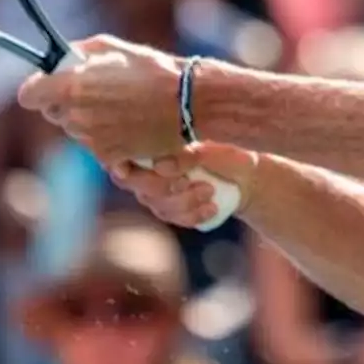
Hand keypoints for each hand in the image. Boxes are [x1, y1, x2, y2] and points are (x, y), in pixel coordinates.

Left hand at [17, 35, 184, 165]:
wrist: (187, 102)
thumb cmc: (152, 70)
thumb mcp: (111, 47)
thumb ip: (78, 53)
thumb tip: (62, 58)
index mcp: (71, 86)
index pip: (28, 95)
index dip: (38, 89)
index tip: (50, 84)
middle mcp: (75, 115)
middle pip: (53, 113)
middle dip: (68, 103)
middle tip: (96, 92)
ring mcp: (91, 139)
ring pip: (75, 130)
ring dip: (88, 120)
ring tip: (119, 106)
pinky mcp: (108, 156)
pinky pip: (96, 146)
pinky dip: (107, 137)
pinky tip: (128, 122)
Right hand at [109, 143, 259, 228]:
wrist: (244, 173)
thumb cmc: (221, 150)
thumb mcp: (207, 145)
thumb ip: (182, 152)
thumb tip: (161, 164)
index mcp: (149, 146)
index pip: (119, 155)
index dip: (123, 163)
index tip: (147, 167)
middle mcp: (145, 170)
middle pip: (137, 185)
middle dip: (163, 186)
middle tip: (187, 180)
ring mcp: (156, 194)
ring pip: (158, 203)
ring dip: (185, 200)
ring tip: (210, 190)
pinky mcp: (171, 211)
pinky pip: (175, 218)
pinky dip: (194, 215)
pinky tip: (212, 207)